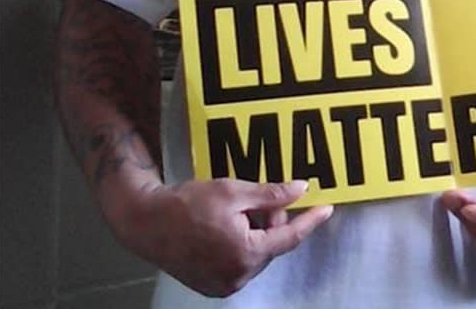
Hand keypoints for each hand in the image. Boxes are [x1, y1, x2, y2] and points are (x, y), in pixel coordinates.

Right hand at [114, 178, 333, 296]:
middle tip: (257, 198)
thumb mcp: (234, 191)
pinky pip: (240, 262)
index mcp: (245, 254)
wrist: (147, 222)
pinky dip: (242, 244)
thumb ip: (271, 195)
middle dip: (271, 220)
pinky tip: (226, 226)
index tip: (328, 208)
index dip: (310, 221)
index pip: (289, 237)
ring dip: (256, 232)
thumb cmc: (189, 203)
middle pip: (272, 244)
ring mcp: (223, 285)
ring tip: (235, 211)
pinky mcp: (212, 286)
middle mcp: (237, 276)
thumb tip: (301, 190)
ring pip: (257, 253)